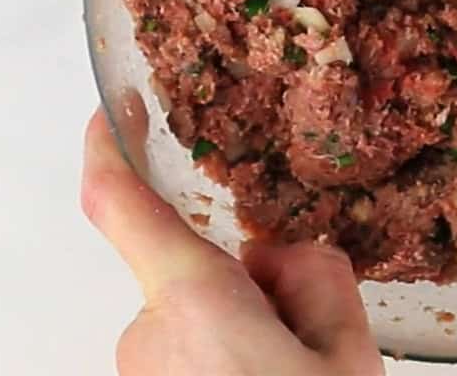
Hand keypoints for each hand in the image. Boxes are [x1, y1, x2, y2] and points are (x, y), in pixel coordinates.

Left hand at [81, 109, 383, 375]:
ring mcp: (140, 370)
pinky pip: (190, 351)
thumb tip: (280, 259)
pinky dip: (229, 359)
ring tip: (296, 365)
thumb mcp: (346, 348)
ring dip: (244, 328)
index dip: (110, 146)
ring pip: (197, 314)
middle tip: (308, 332)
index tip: (116, 108)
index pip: (120, 202)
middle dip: (251, 284)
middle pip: (195, 270)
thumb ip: (316, 276)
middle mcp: (148, 333)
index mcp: (193, 298)